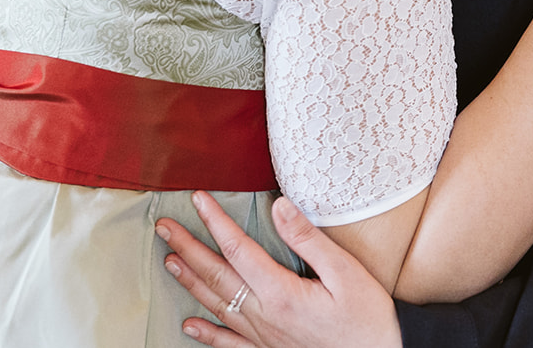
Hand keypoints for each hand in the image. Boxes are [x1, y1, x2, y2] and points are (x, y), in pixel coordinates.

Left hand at [158, 193, 401, 347]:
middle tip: (164, 227)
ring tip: (170, 261)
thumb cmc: (367, 320)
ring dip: (191, 282)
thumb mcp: (346, 273)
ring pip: (218, 305)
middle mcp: (265, 316)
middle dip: (189, 247)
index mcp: (281, 292)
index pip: (238, 248)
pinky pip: (230, 344)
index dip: (216, 221)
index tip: (198, 199)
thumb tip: (279, 206)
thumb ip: (308, 240)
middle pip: (217, 275)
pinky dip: (207, 334)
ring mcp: (263, 337)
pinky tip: (190, 326)